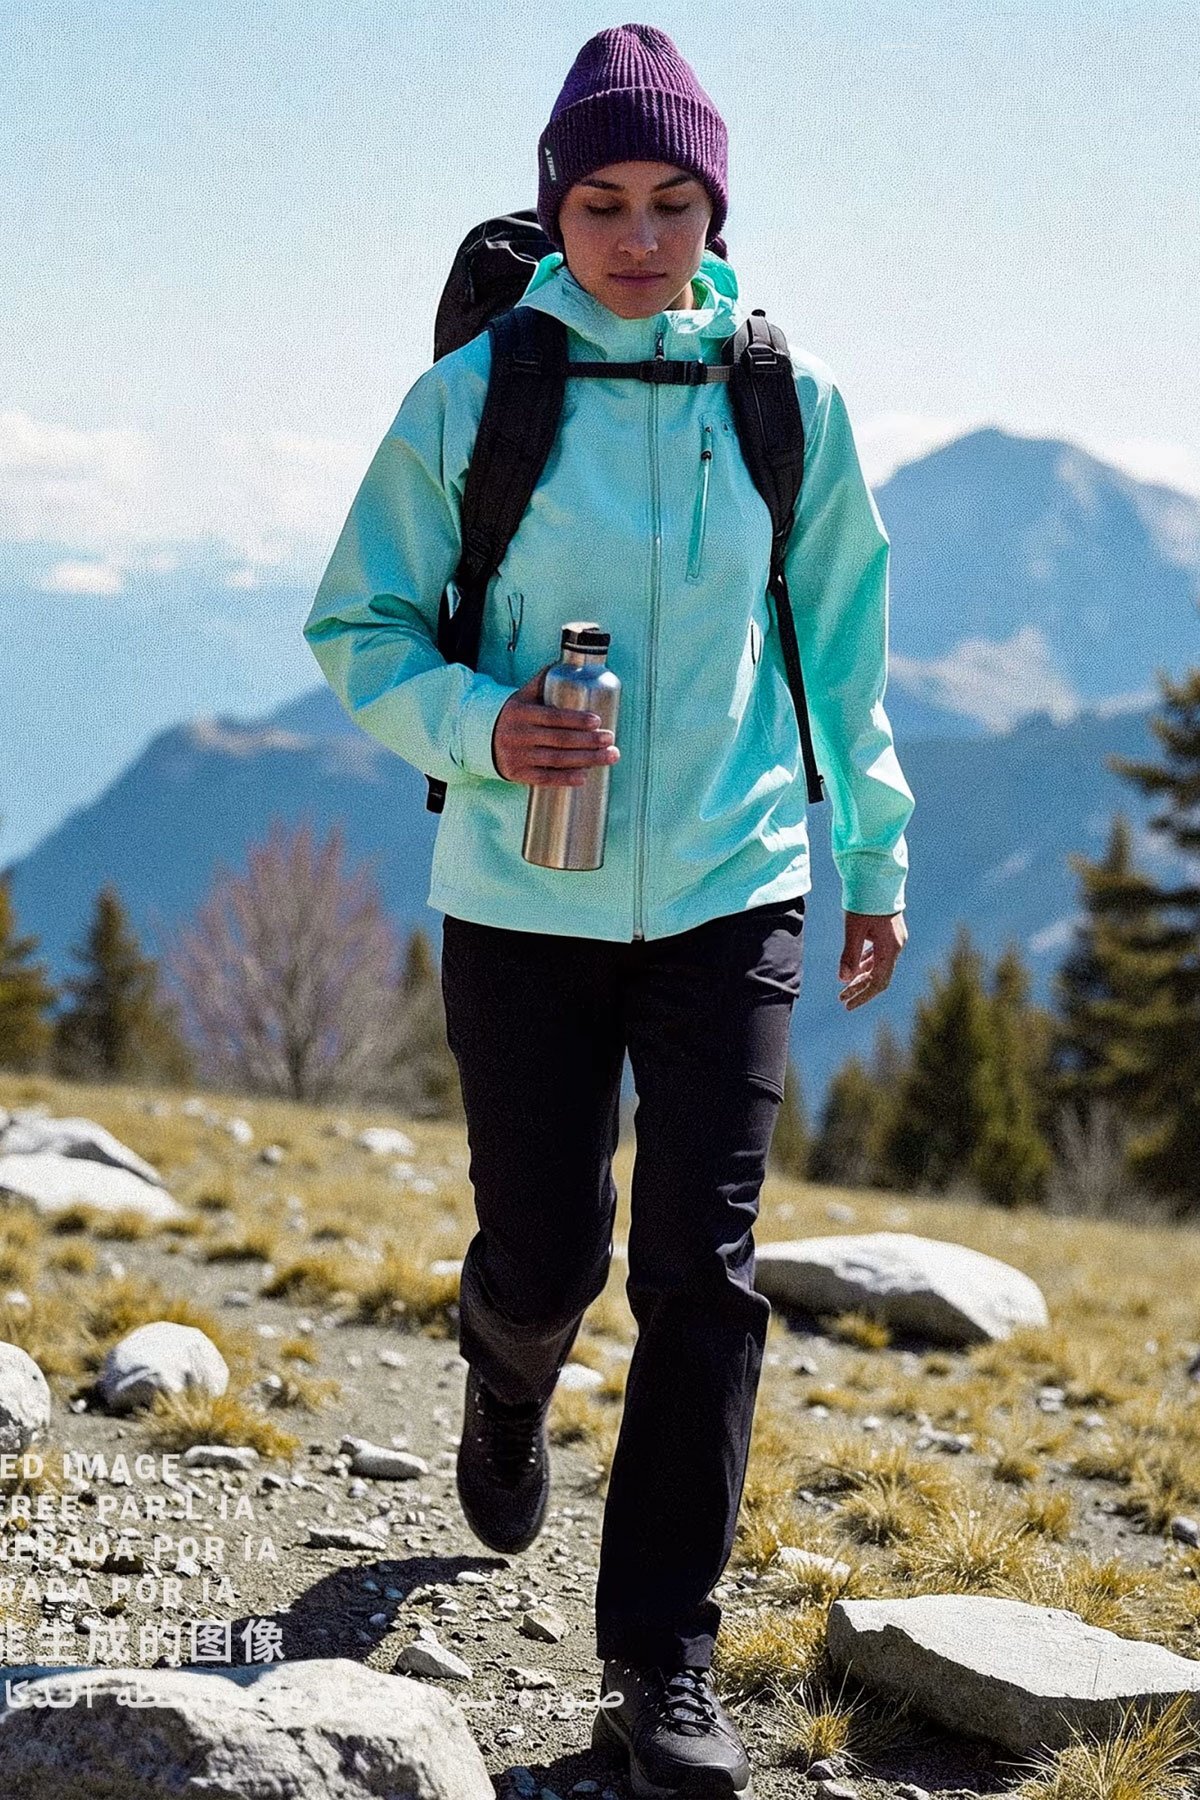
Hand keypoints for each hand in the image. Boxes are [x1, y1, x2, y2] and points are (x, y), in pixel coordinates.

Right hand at [491, 664, 619, 786]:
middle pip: (559, 740)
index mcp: (521, 712)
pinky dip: (564, 779)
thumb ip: (542, 681)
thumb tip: (569, 664)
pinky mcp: (517, 774)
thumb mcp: (522, 696)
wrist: (482, 739)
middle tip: (610, 740)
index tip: (597, 721)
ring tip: (608, 757)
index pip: (552, 717)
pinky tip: (583, 777)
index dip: (576, 720)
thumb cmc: (514, 715)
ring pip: (555, 760)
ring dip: (585, 760)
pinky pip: (544, 778)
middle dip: (588, 741)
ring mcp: (517, 756)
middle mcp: (518, 735)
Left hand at [839, 910, 906, 1010]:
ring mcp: (894, 939)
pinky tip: (856, 967)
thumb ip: (849, 955)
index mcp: (890, 948)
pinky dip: (867, 963)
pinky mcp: (889, 931)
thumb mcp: (854, 929)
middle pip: (879, 976)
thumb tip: (843, 980)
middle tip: (842, 999)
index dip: (863, 996)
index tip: (847, 1004)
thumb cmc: (865, 901)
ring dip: (862, 976)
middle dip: (860, 989)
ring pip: (879, 965)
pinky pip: (879, 954)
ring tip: (846, 986)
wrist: (877, 876)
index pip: (878, 982)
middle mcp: (896, 946)